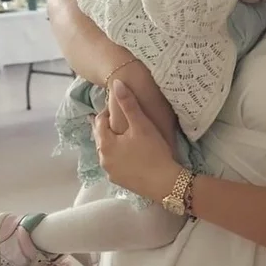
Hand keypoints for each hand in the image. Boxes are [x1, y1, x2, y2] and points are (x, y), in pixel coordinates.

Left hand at [94, 79, 181, 199]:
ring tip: (128, 133)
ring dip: (114, 141)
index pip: (99, 121)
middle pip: (101, 137)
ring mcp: (110, 173)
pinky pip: (115, 162)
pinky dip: (119, 154)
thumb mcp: (141, 124)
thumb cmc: (152, 151)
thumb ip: (128, 103)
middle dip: (110, 126)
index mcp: (105, 144)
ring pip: (108, 151)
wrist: (165, 182)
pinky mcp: (120, 181)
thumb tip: (116, 82)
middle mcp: (103, 160)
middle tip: (125, 117)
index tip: (122, 106)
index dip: (109, 111)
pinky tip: (131, 152)